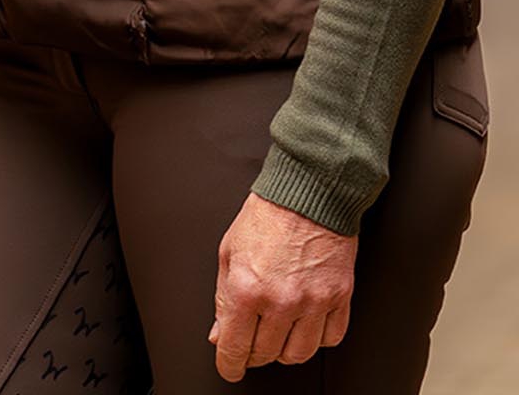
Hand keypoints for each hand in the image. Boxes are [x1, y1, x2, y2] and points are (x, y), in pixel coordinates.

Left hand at [209, 191, 355, 377]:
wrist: (309, 192)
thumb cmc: (267, 215)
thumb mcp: (229, 251)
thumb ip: (222, 297)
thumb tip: (220, 333)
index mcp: (246, 288)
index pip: (234, 348)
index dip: (229, 365)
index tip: (229, 367)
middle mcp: (280, 301)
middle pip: (265, 355)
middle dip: (254, 353)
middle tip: (251, 339)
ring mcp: (313, 302)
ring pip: (298, 355)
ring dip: (284, 350)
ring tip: (278, 332)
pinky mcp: (339, 298)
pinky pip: (330, 339)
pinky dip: (317, 338)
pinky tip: (306, 322)